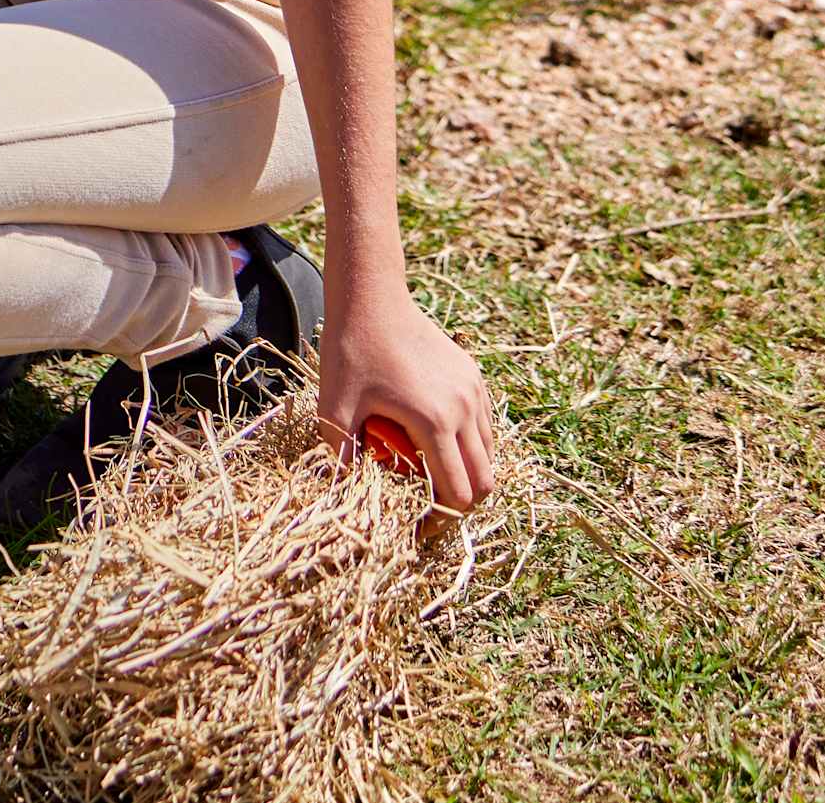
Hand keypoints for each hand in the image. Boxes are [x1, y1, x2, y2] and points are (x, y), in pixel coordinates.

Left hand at [315, 286, 497, 511]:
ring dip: (468, 474)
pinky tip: (440, 444)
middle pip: (485, 480)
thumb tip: (346, 492)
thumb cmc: (350, 350)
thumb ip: (341, 453)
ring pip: (490, 454)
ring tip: (434, 479)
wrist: (372, 297)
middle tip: (430, 511)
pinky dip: (471, 446)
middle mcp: (465, 409)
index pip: (457, 492)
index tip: (418, 527)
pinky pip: (485, 426)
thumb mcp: (334, 405)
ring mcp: (474, 391)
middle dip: (461, 505)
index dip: (441, 519)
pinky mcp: (474, 377)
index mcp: (435, 421)